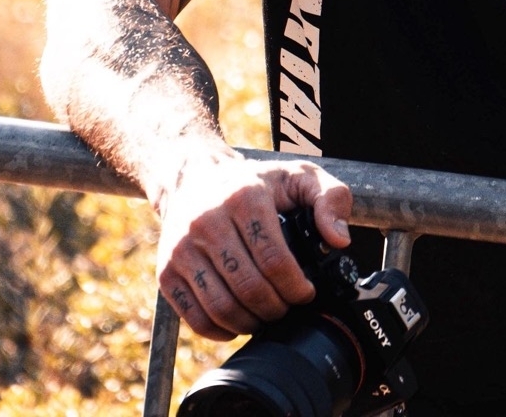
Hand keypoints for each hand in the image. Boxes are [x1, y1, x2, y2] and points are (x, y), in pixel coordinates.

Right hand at [156, 151, 351, 339]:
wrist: (192, 175)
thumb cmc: (252, 181)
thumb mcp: (298, 175)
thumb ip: (331, 198)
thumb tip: (339, 239)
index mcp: (245, 199)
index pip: (275, 260)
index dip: (296, 287)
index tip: (306, 293)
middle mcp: (209, 222)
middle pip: (250, 288)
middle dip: (277, 308)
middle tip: (287, 308)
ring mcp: (183, 248)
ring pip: (221, 307)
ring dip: (250, 323)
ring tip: (266, 316)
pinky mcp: (166, 270)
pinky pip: (194, 317)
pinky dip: (219, 330)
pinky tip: (237, 320)